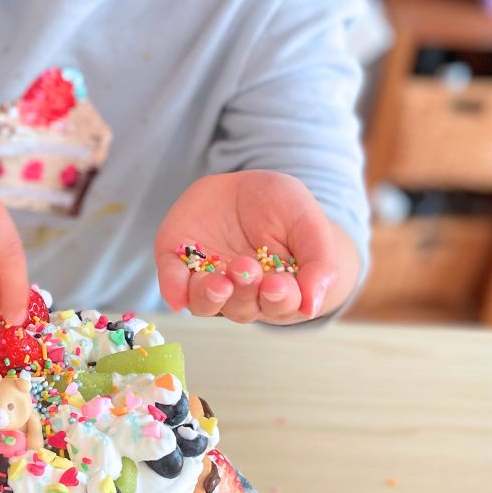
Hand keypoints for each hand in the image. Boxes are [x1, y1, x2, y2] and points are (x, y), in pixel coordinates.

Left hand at [155, 171, 356, 323]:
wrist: (243, 185)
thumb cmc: (282, 207)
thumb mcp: (307, 222)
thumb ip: (318, 263)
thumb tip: (312, 307)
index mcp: (277, 290)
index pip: (279, 305)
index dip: (278, 299)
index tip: (277, 285)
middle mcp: (240, 293)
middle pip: (242, 307)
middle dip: (244, 291)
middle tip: (247, 267)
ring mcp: (207, 281)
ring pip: (205, 303)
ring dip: (211, 297)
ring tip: (219, 282)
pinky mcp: (178, 264)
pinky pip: (172, 283)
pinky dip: (173, 289)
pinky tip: (177, 294)